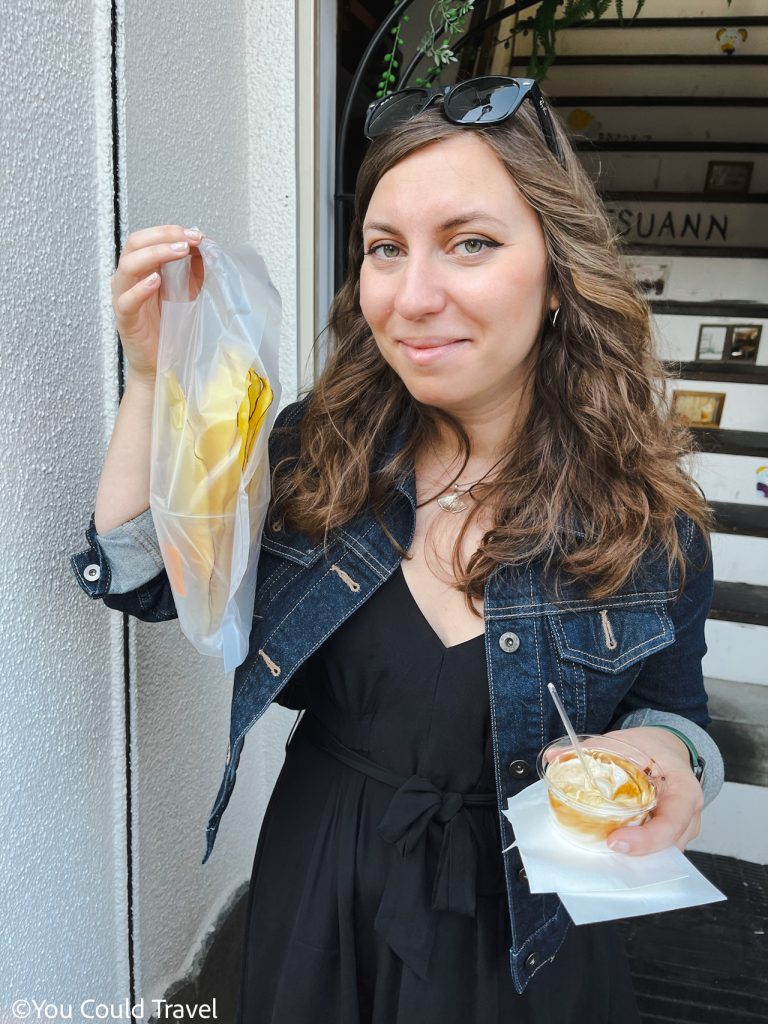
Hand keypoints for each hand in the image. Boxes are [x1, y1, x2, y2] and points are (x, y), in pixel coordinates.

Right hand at [110, 224, 204, 382]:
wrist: (161, 365)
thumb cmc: (169, 329)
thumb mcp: (187, 294)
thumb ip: (194, 272)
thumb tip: (205, 248)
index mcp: (141, 270)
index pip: (148, 239)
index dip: (170, 231)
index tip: (196, 235)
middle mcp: (128, 279)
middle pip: (135, 244)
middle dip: (163, 236)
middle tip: (189, 239)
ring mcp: (123, 298)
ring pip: (128, 266)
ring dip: (155, 254)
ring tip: (179, 251)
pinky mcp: (125, 320)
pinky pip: (126, 300)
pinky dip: (140, 288)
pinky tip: (156, 280)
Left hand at [602, 726, 702, 855]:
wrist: (667, 749)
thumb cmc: (651, 747)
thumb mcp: (624, 741)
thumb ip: (590, 750)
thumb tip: (554, 757)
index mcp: (684, 787)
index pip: (672, 821)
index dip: (646, 838)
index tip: (615, 840)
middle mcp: (690, 812)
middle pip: (669, 844)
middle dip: (638, 852)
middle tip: (606, 847)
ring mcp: (685, 827)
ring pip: (665, 852)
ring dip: (639, 856)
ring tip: (609, 849)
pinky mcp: (674, 834)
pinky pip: (660, 849)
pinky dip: (640, 851)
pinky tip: (617, 845)